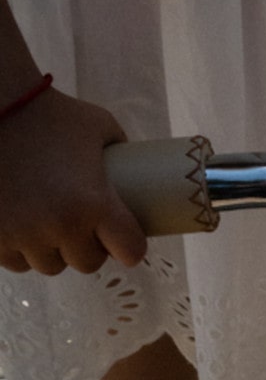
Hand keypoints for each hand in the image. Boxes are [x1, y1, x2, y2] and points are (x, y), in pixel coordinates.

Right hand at [0, 89, 146, 273]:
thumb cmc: (49, 113)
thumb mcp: (100, 126)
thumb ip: (121, 150)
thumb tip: (137, 168)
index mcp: (95, 204)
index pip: (130, 251)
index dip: (131, 248)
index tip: (125, 240)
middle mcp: (61, 226)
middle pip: (88, 263)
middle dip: (89, 248)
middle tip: (84, 227)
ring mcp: (22, 234)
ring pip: (49, 266)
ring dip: (54, 252)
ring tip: (52, 228)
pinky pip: (14, 262)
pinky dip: (21, 251)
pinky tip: (24, 231)